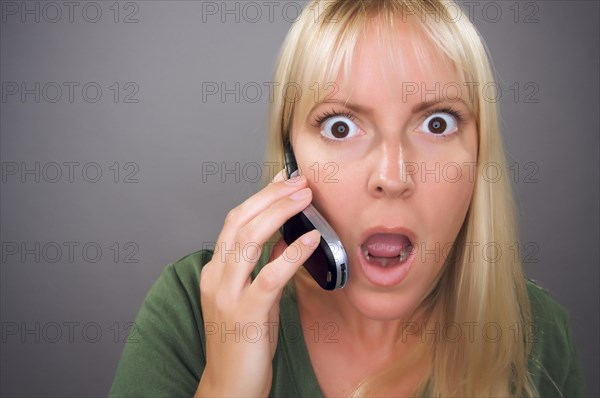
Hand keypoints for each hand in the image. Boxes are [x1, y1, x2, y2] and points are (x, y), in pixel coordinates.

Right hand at [195, 169, 320, 396]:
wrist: (230, 385)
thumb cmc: (243, 341)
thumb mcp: (254, 296)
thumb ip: (264, 265)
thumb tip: (285, 237)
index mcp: (216, 269)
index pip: (236, 220)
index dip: (261, 196)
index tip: (285, 179)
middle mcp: (216, 276)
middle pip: (241, 221)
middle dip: (272, 196)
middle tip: (300, 182)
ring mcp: (227, 294)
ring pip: (250, 239)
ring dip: (280, 213)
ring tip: (305, 198)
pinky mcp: (246, 313)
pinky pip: (270, 276)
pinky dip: (291, 253)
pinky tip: (311, 239)